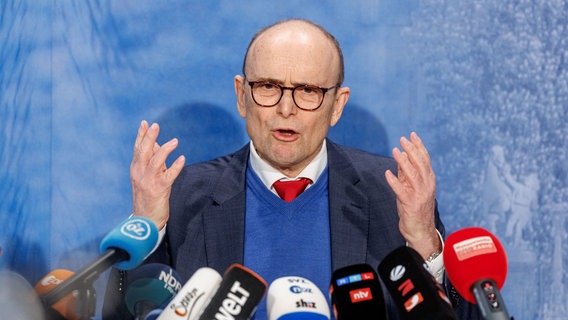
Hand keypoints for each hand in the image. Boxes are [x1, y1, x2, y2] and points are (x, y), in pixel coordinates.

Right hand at [130, 121, 184, 229]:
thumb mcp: (146, 176)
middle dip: (149, 137)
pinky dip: (176, 166)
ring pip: (155, 161)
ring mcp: (148, 181)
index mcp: (136, 169)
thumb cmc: (147, 196)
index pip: (138, 149)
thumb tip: (156, 144)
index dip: (141, 135)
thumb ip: (151, 161)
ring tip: (175, 141)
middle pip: (144, 152)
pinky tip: (182, 159)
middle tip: (155, 125)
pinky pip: (168, 176)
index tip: (145, 123)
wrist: (145, 219)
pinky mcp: (159, 189)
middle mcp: (140, 173)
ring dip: (165, 150)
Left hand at [385, 132, 440, 258]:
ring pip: (412, 175)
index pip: (425, 160)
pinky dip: (395, 181)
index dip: (419, 146)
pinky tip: (388, 173)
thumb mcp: (412, 188)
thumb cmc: (415, 209)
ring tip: (395, 151)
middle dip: (411, 150)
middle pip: (420, 164)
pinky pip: (402, 191)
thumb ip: (407, 174)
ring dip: (403, 162)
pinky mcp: (411, 204)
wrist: (421, 232)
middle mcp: (427, 186)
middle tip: (402, 139)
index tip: (412, 135)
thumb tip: (401, 157)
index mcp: (429, 180)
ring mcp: (420, 195)